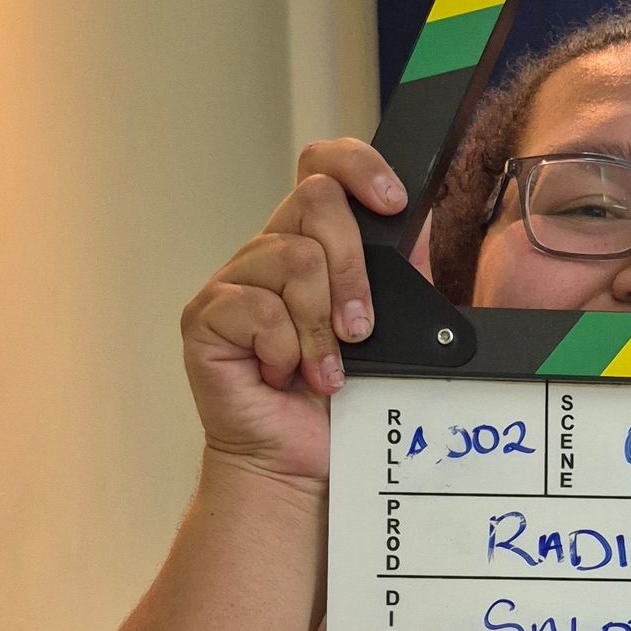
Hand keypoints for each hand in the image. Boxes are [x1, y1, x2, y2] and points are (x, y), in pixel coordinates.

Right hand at [180, 139, 404, 484]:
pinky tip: (284, 378)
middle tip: (361, 331)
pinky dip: (285, 350)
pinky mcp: (205, 317)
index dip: (356, 166)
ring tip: (323, 372)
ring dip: (321, 327)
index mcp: (311, 245)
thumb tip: (425, 231)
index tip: (393, 203)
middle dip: (352, 270)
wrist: (302, 465)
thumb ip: (397, 278)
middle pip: (314, 201)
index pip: (321, 165)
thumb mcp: (386, 331)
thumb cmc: (340, 405)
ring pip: (294, 260)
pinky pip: (258, 308)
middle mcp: (268, 254)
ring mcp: (232, 283)